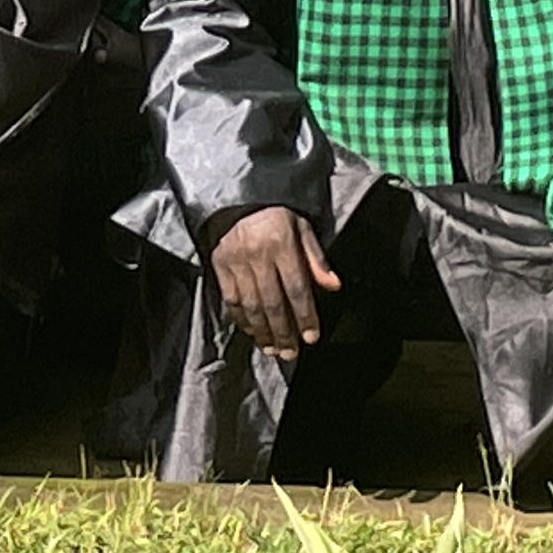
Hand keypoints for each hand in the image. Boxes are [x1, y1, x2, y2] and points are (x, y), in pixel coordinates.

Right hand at [210, 203, 339, 358]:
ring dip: (263, 333)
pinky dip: (242, 320)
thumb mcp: (300, 227)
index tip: (311, 337)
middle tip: (291, 354)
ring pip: (251, 306)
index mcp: (281, 243)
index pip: (296, 287)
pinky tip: (253, 333)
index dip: (305, 315)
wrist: (233, 199)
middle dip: (284, 332)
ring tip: (273, 350)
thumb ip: (316, 258)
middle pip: (272, 303)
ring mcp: (236, 262)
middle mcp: (257, 255)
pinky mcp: (219, 267)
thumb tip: (334, 286)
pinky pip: (231, 300)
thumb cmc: (272, 214)